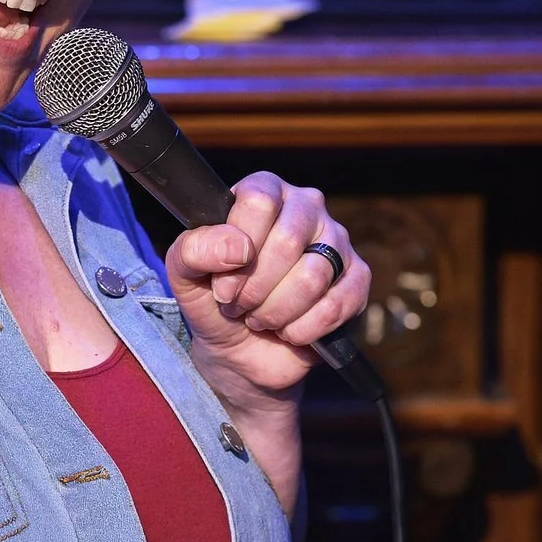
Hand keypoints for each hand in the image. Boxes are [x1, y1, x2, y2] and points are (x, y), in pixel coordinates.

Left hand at [164, 172, 371, 411]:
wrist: (238, 351)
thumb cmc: (213, 300)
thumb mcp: (184, 274)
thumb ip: (193, 250)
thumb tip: (237, 248)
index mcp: (265, 190)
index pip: (259, 201)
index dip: (237, 247)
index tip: (221, 281)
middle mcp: (306, 207)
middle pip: (288, 239)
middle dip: (254, 287)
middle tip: (238, 304)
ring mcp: (337, 242)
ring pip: (312, 276)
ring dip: (275, 311)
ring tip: (260, 317)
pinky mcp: (357, 280)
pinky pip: (336, 304)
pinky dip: (302, 329)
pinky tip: (288, 330)